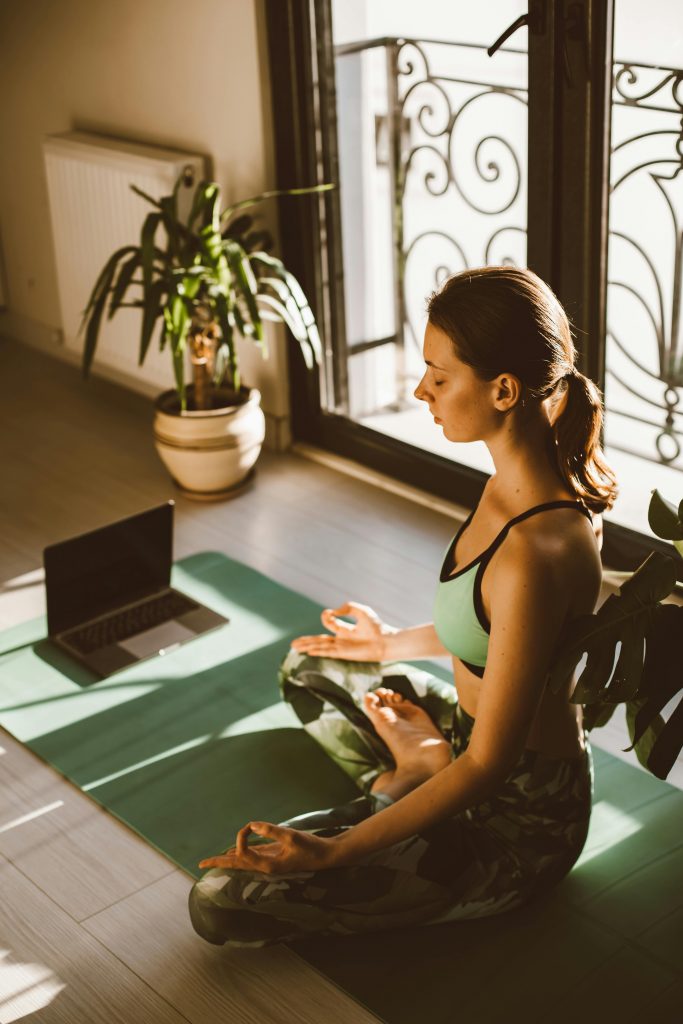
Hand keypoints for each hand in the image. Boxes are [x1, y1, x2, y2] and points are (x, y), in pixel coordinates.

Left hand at [198, 821, 339, 874]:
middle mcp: (264, 865)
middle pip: (236, 865)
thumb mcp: (292, 836)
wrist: (326, 856)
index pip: (243, 853)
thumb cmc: (311, 847)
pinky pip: (252, 855)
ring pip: (243, 861)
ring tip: (211, 861)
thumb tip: (252, 825)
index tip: (249, 826)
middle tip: (200, 865)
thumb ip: (272, 830)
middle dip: (219, 863)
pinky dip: (240, 853)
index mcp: (267, 864)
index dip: (241, 838)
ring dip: (227, 859)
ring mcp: (268, 860)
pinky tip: (234, 852)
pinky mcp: (273, 855)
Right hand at [291, 601, 396, 661]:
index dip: (326, 616)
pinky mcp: (344, 653)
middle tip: (293, 643)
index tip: (330, 613)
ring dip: (307, 646)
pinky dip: (317, 652)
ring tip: (294, 648)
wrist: (385, 641)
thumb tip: (332, 611)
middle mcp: (341, 639)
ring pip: (320, 646)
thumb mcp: (361, 611)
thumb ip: (347, 607)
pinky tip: (308, 653)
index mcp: (345, 629)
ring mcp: (342, 647)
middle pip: (319, 640)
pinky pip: (327, 652)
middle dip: (306, 641)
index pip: (329, 623)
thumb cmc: (376, 627)